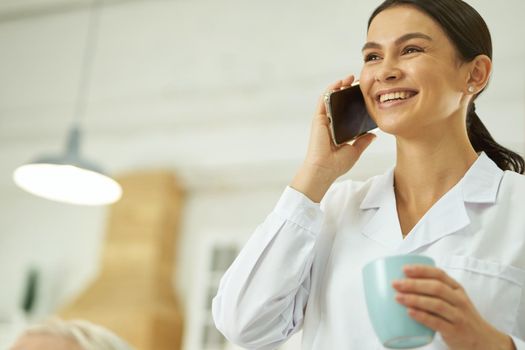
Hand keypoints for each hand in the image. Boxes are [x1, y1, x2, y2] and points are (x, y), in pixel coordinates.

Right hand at [291, 75, 376, 201]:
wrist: (325, 169)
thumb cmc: (336, 164)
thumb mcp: (355, 151)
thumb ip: (363, 141)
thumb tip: (373, 135)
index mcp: (338, 131)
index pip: (346, 113)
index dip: (354, 102)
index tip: (365, 95)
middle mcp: (330, 124)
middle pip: (339, 103)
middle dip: (348, 91)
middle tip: (359, 83)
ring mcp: (323, 120)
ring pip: (331, 99)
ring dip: (339, 86)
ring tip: (350, 78)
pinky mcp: (318, 118)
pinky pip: (323, 100)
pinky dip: (330, 90)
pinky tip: (339, 82)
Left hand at [393, 265, 514, 349]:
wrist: (484, 341)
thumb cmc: (462, 318)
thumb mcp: (454, 301)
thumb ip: (436, 292)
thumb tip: (405, 284)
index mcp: (457, 289)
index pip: (440, 274)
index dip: (422, 270)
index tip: (404, 269)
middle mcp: (459, 300)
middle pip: (436, 288)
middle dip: (414, 284)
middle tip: (395, 284)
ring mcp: (458, 316)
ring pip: (436, 304)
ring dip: (415, 299)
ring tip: (398, 297)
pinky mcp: (455, 331)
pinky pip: (437, 322)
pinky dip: (422, 316)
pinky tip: (410, 313)